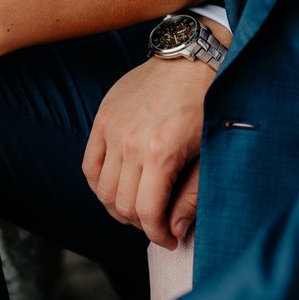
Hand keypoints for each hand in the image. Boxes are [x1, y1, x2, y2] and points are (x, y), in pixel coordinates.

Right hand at [82, 55, 213, 249]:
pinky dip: (99, 185)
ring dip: (118, 208)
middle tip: (158, 224)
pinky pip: (89, 165)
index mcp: (160, 153)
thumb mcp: (209, 154)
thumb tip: (173, 231)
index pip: (146, 213)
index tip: (169, 240)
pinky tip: (117, 189)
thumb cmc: (208, 105)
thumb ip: (191, 197)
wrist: (191, 59)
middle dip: (141, 224)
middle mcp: (130, 143)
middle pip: (121, 205)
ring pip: (102, 189)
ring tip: (138, 208)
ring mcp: (112, 129)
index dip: (157, 235)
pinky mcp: (102, 118)